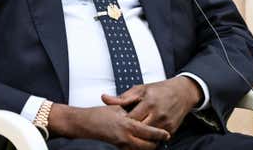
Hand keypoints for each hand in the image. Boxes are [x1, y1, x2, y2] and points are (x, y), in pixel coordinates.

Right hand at [48, 103, 169, 149]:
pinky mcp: (118, 146)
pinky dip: (139, 148)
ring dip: (148, 146)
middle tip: (163, 138)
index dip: (159, 134)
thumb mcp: (118, 108)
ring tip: (155, 141)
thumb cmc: (100, 114)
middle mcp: (125, 136)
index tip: (167, 133)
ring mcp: (121, 143)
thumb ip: (131, 110)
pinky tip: (142, 143)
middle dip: (156, 144)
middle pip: (147, 146)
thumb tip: (144, 110)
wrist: (85, 124)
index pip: (148, 131)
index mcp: (127, 124)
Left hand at [101, 76, 202, 135]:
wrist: (183, 92)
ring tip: (131, 136)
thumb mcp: (140, 89)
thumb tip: (104, 98)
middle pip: (139, 130)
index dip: (123, 122)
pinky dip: (149, 139)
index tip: (118, 123)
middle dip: (130, 132)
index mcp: (149, 102)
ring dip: (139, 138)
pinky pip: (157, 139)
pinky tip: (143, 137)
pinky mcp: (171, 130)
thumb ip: (122, 97)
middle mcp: (158, 114)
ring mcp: (166, 123)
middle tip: (122, 132)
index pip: (131, 119)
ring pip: (148, 138)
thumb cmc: (159, 89)